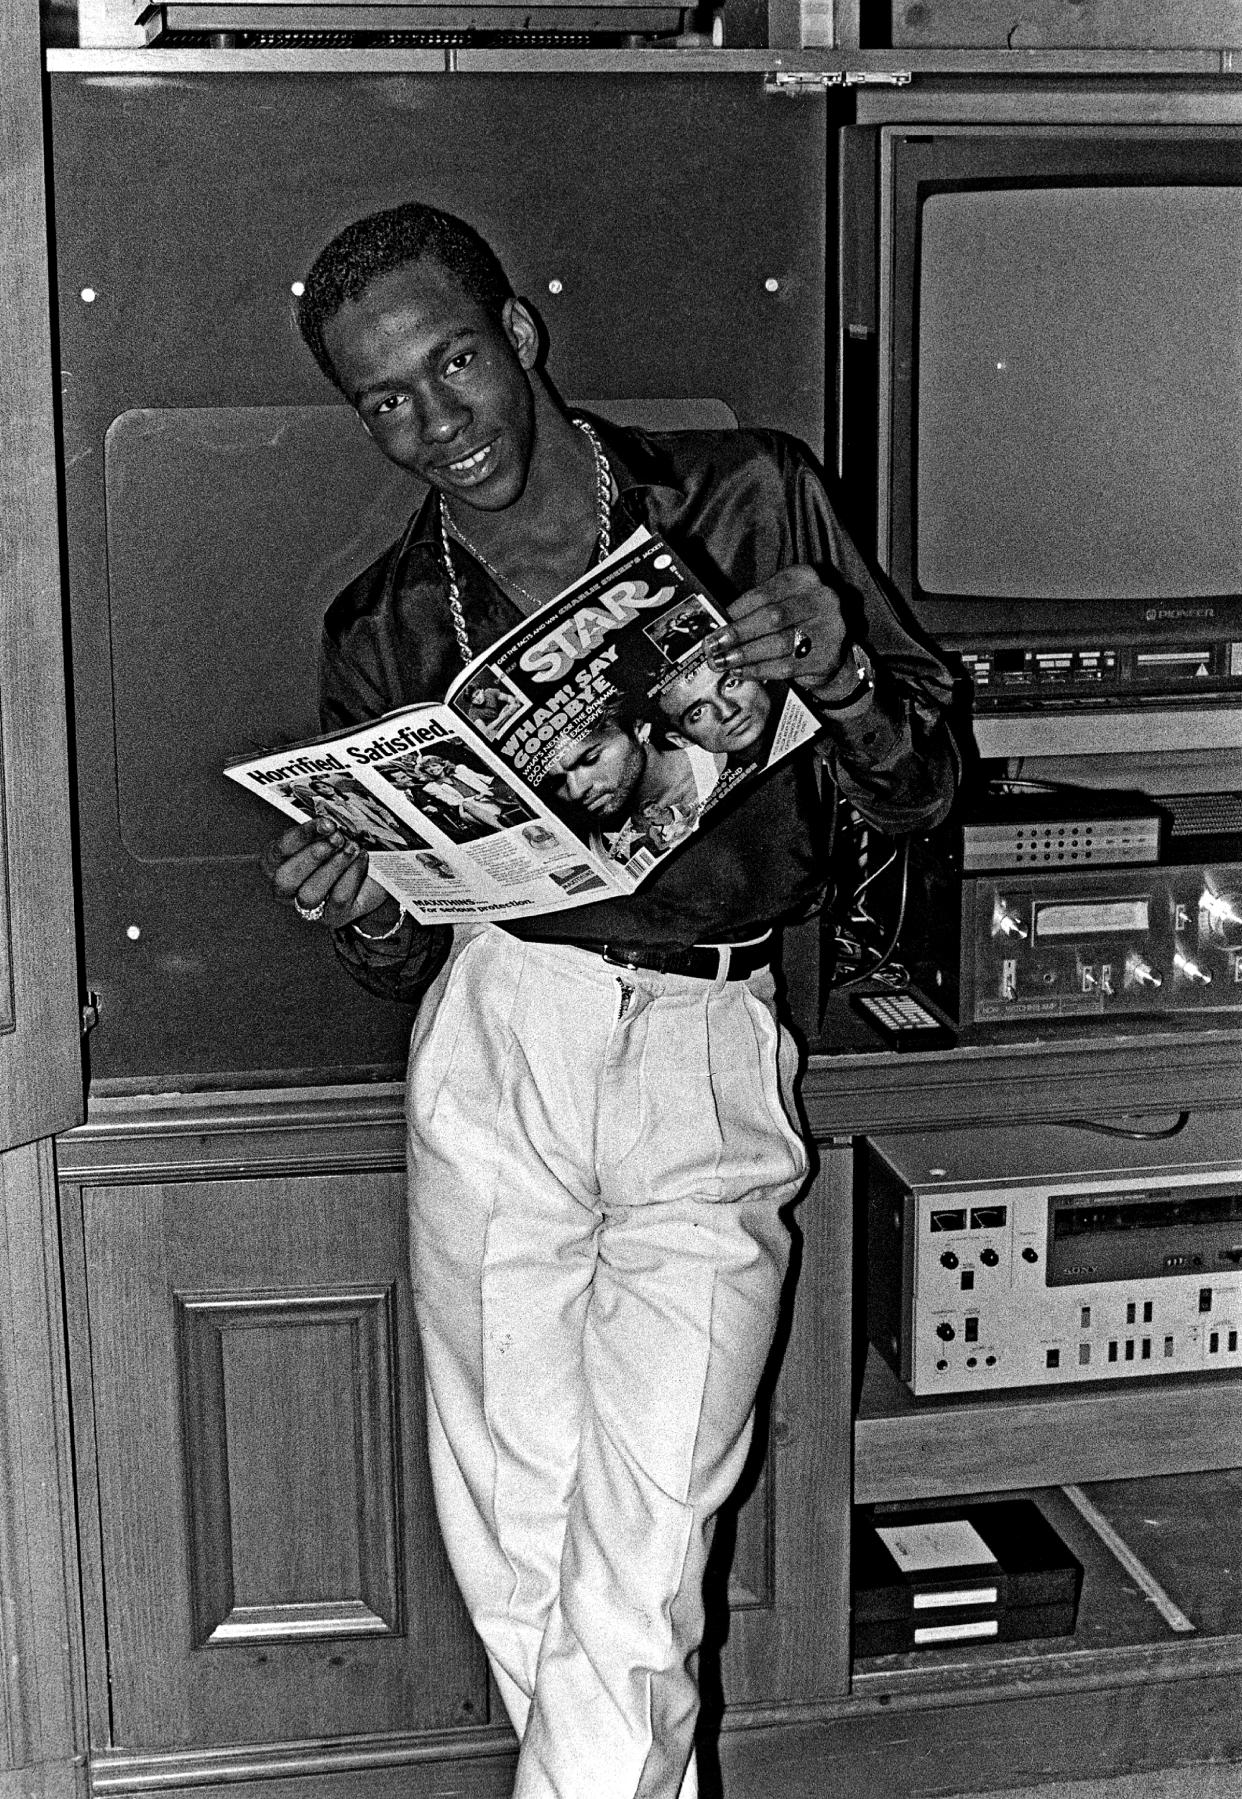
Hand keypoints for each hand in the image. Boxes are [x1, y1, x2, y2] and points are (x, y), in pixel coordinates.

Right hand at [259, 817, 387, 929]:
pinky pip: (338, 899)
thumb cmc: (339, 848)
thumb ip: (320, 829)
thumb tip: (328, 820)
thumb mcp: (326, 835)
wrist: (371, 874)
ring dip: (333, 867)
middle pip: (286, 879)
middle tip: (337, 838)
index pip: (279, 851)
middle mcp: (285, 890)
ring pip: (310, 894)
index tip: (325, 823)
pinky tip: (362, 858)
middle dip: (313, 856)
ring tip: (352, 847)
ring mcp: (307, 908)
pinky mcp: (332, 917)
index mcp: (275, 863)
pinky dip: (352, 876)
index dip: (301, 836)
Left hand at [703, 566, 850, 692]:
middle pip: (772, 617)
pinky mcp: (827, 656)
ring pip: (779, 642)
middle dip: (738, 633)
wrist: (830, 650)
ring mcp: (829, 628)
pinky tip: (743, 671)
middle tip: (714, 645)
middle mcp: (822, 598)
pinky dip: (760, 669)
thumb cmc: (797, 623)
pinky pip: (787, 665)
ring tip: (724, 660)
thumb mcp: (780, 604)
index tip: (715, 626)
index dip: (736, 612)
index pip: (764, 594)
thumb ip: (754, 611)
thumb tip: (719, 626)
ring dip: (746, 654)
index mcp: (804, 578)